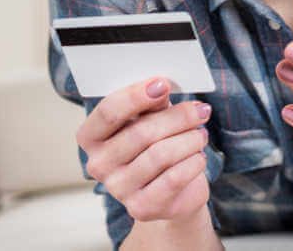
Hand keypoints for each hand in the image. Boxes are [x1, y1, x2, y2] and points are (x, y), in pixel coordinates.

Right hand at [76, 77, 211, 221]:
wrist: (171, 192)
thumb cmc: (157, 146)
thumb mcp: (151, 118)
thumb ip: (152, 103)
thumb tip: (161, 87)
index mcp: (91, 137)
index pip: (108, 111)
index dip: (136, 96)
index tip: (163, 84)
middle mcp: (98, 164)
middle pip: (140, 132)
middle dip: (177, 117)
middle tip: (201, 110)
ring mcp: (118, 189)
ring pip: (160, 155)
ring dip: (189, 139)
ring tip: (201, 134)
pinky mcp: (141, 208)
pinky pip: (173, 178)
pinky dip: (192, 162)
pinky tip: (199, 156)